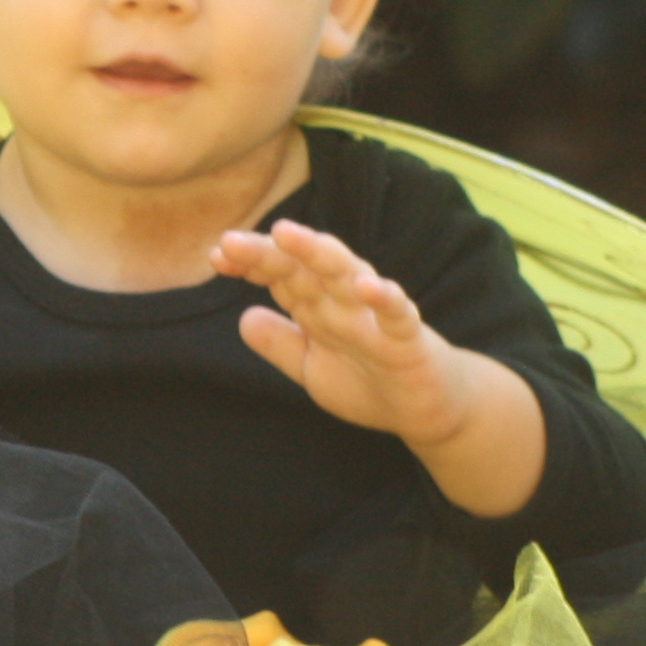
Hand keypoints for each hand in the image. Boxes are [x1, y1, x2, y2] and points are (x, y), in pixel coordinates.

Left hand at [212, 219, 547, 516]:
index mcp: (320, 306)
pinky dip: (384, 297)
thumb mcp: (312, 368)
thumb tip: (243, 318)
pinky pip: (397, 313)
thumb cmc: (370, 381)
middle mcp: (345, 301)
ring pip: (346, 275)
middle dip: (269, 252)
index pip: (281, 275)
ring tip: (286, 234)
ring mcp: (376, 315)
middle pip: (303, 268)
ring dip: (318, 253)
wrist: (428, 411)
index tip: (217, 255)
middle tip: (232, 241)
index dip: (250, 263)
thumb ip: (280, 344)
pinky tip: (367, 286)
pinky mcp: (408, 336)